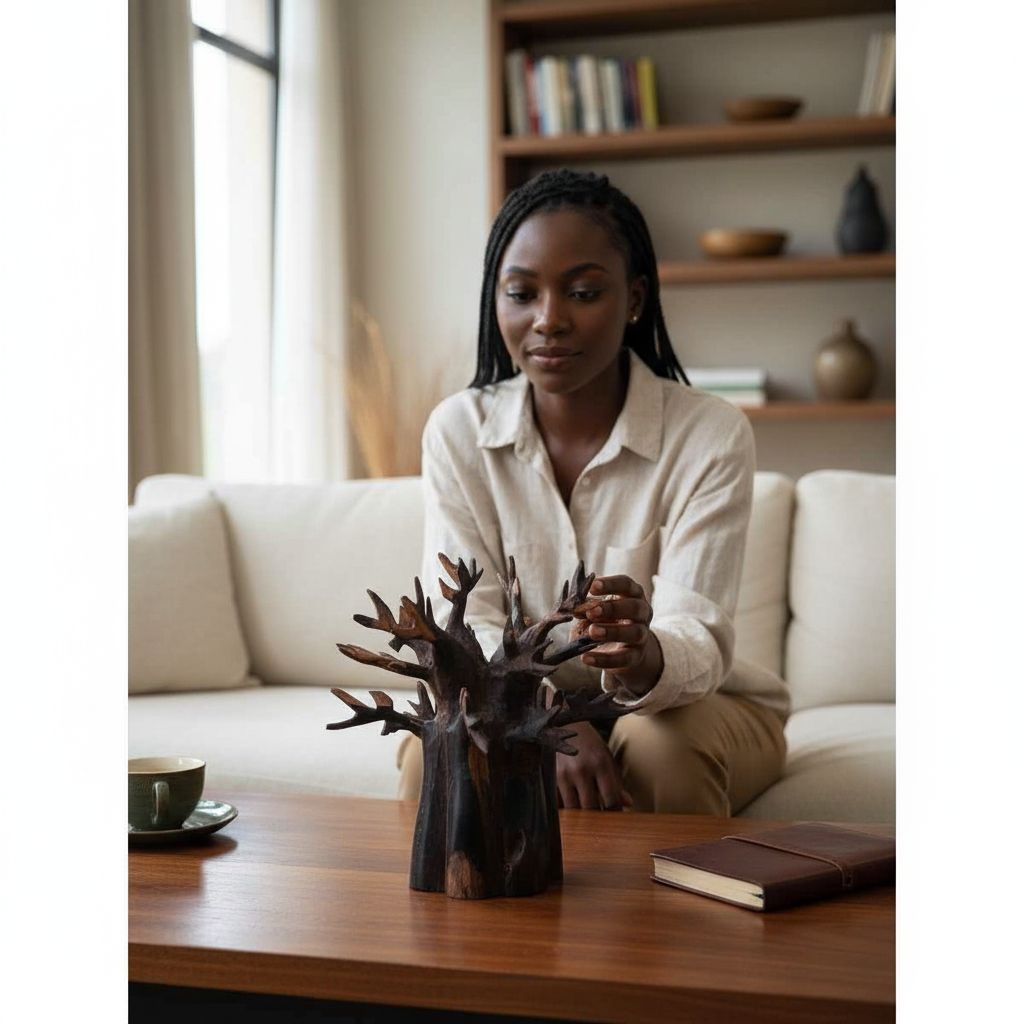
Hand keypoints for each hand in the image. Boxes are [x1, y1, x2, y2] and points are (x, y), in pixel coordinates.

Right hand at [555, 720, 631, 810]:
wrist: (564, 724)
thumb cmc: (589, 742)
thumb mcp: (606, 756)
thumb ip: (616, 780)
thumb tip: (628, 803)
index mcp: (600, 763)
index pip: (611, 798)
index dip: (614, 811)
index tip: (616, 816)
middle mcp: (582, 770)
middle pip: (591, 806)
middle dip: (597, 816)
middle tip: (601, 821)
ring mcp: (564, 774)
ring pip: (573, 808)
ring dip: (580, 815)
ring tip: (586, 817)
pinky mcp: (551, 777)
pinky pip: (558, 802)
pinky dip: (565, 807)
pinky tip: (571, 807)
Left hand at [573, 575, 663, 693]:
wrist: (624, 649)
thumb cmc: (607, 621)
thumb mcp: (598, 611)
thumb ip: (587, 609)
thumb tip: (574, 609)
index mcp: (632, 595)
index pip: (626, 585)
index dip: (611, 584)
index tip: (592, 587)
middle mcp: (642, 613)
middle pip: (635, 607)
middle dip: (613, 608)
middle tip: (591, 612)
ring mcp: (642, 635)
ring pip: (634, 632)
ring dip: (612, 631)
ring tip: (592, 632)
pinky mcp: (636, 656)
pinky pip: (623, 658)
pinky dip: (604, 659)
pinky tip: (586, 658)